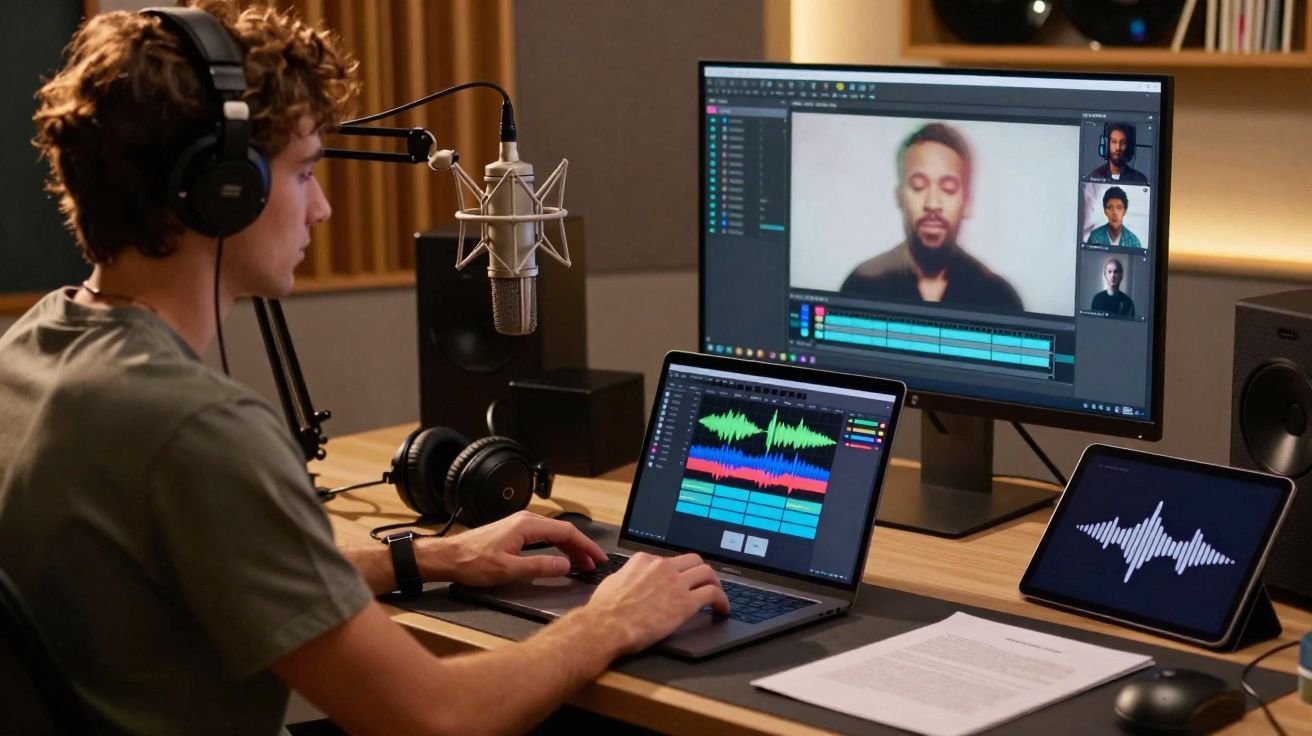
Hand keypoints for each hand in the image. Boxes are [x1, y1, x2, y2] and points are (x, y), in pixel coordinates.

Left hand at [417, 510, 606, 587]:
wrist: (448, 557)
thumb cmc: (472, 562)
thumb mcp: (508, 569)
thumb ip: (539, 567)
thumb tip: (565, 565)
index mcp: (527, 526)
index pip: (566, 533)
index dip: (585, 546)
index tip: (597, 558)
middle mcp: (525, 520)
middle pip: (562, 531)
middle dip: (581, 548)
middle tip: (593, 564)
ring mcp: (519, 525)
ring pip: (553, 534)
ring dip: (569, 548)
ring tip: (581, 564)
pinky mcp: (513, 532)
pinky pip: (543, 537)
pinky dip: (556, 547)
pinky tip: (559, 558)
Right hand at [580, 552, 729, 654]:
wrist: (605, 626)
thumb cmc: (604, 610)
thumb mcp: (613, 582)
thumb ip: (627, 577)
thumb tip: (630, 580)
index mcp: (644, 561)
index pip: (670, 560)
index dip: (679, 571)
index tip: (682, 580)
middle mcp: (662, 566)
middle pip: (694, 560)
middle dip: (701, 572)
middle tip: (705, 583)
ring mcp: (675, 583)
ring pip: (707, 572)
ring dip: (715, 583)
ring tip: (718, 596)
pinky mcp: (685, 602)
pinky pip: (713, 594)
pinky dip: (722, 600)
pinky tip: (722, 609)